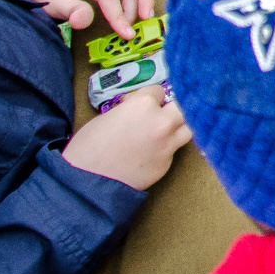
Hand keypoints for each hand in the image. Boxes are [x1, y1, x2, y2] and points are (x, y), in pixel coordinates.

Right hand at [63, 89, 189, 189]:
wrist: (87, 182)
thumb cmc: (88, 148)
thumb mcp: (106, 117)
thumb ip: (128, 110)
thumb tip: (136, 111)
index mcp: (143, 105)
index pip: (158, 91)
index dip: (150, 97)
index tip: (145, 102)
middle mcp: (161, 122)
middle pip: (180, 106)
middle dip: (170, 109)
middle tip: (160, 114)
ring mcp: (167, 144)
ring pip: (187, 128)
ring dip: (178, 127)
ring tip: (165, 131)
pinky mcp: (166, 164)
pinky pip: (173, 150)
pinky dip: (167, 148)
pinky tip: (153, 152)